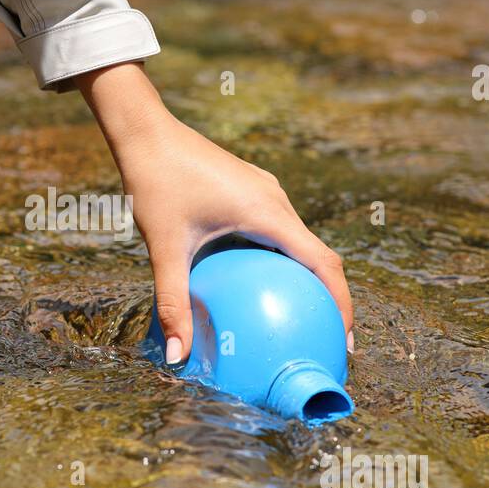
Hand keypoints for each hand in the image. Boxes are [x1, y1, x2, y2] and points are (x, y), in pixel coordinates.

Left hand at [77, 62, 352, 364]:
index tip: (343, 340)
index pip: (323, 263)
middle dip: (327, 298)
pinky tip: (255, 285)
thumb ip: (173, 303)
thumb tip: (179, 356)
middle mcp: (275, 200)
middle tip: (323, 340)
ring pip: (297, 242)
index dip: (341, 303)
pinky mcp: (250, 189)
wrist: (145, 131)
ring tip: (295, 318)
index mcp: (268, 212)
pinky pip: (276, 230)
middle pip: (318, 255)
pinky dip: (279, 260)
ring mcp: (264, 191)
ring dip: (304, 278)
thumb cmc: (155, 182)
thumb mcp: (164, 248)